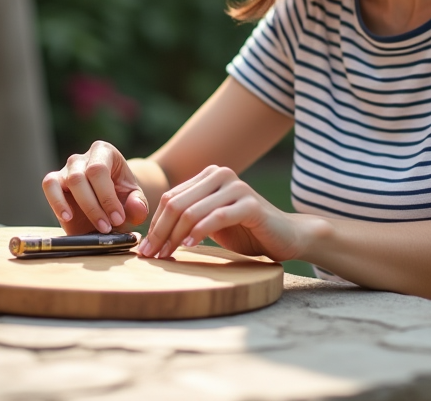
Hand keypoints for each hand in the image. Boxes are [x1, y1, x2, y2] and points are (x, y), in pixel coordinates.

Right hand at [41, 141, 148, 233]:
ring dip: (81, 207)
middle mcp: (82, 158)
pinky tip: (67, 218)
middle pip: (81, 177)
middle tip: (107, 227)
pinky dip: (56, 202)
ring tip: (93, 227)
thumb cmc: (122, 197)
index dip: (107, 196)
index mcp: (104, 152)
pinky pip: (50, 186)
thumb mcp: (135, 200)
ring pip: (68, 182)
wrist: (109, 203)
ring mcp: (66, 168)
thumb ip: (139, 204)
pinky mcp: (54, 182)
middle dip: (95, 206)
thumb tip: (136, 208)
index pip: (99, 170)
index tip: (118, 219)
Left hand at [137, 165, 302, 261]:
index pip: (170, 198)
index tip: (144, 248)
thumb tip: (152, 236)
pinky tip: (188, 246)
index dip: (155, 224)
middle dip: (160, 231)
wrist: (286, 236)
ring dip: (174, 236)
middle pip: (177, 203)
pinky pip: (216, 217)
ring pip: (192, 211)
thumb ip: (188, 219)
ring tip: (166, 255)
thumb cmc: (246, 232)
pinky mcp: (250, 204)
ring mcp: (236, 187)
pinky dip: (198, 233)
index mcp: (209, 176)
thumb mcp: (211, 223)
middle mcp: (221, 175)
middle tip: (150, 255)